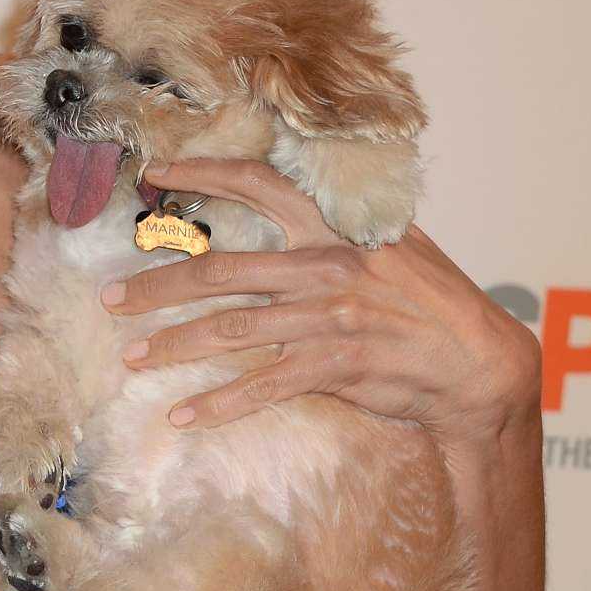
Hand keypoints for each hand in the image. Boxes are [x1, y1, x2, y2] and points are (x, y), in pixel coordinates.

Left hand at [102, 156, 540, 444]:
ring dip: (173, 347)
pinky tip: (183, 416)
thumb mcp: (394, 246)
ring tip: (132, 358)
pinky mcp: (336, 364)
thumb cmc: (432, 303)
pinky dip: (218, 405)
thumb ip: (342, 226)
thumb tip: (294, 206)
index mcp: (337, 227)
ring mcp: (330, 316)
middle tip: (109, 300)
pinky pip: (262, 386)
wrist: (480, 365)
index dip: (201, 173)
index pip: (258, 184)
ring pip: (231, 331)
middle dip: (156, 285)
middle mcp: (327, 266)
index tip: (153, 174)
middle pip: (221, 270)